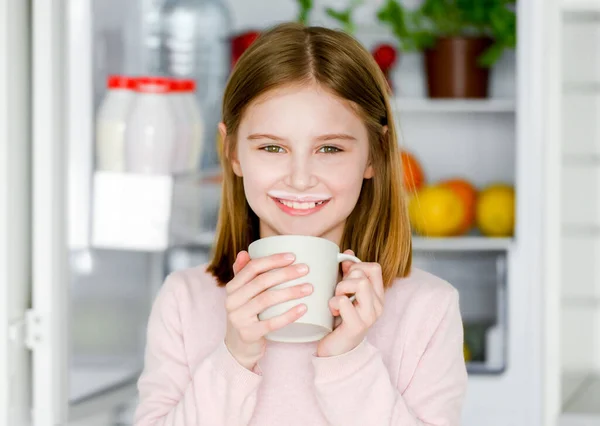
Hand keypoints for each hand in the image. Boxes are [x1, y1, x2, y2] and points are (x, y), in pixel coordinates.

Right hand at [224, 251, 311, 370]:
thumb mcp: (241, 295)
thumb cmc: (246, 315)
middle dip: (285, 273)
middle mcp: (232, 301)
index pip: (252, 268)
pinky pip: (271, 323)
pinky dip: (289, 315)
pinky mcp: (248, 334)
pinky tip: (304, 308)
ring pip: (267, 300)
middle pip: (261, 282)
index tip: (293, 256)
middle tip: (305, 269)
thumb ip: (243, 274)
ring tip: (309, 288)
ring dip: (290, 292)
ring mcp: (239, 318)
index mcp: (232, 287)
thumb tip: (245, 252)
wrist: (239, 347)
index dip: (272, 260)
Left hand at [317, 250, 384, 357]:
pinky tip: (332, 312)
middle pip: (364, 274)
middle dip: (345, 278)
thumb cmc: (340, 319)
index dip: (356, 266)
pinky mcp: (357, 326)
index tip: (344, 276)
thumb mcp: (346, 293)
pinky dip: (333, 302)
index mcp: (377, 296)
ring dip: (340, 289)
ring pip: (359, 283)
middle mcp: (378, 305)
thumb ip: (348, 274)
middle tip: (338, 292)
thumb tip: (347, 253)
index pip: (374, 267)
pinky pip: (344, 301)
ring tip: (335, 301)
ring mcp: (369, 316)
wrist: (336, 351)